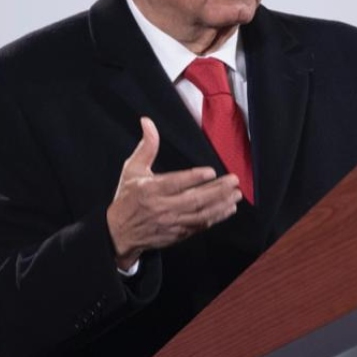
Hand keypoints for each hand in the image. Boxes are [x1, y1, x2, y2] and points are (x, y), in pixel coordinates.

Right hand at [106, 117, 242, 269]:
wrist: (120, 233)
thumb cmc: (128, 198)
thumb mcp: (132, 169)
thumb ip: (146, 147)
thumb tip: (147, 122)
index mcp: (150, 190)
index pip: (175, 183)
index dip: (194, 178)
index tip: (211, 171)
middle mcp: (162, 207)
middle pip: (194, 200)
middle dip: (217, 190)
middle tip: (233, 181)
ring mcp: (172, 223)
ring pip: (200, 214)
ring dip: (221, 204)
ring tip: (236, 195)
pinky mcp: (178, 233)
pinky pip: (200, 225)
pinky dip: (216, 217)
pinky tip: (228, 209)